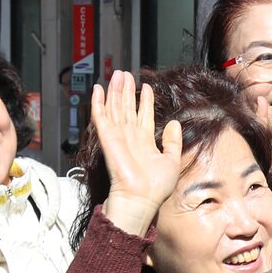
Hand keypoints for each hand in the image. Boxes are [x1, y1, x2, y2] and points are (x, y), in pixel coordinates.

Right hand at [91, 70, 182, 236]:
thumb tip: (173, 123)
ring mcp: (117, 137)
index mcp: (145, 142)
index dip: (144, 101)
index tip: (145, 87)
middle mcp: (130, 137)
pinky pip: (100, 117)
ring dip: (115, 91)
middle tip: (125, 74)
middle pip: (127, 108)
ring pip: (115, 108)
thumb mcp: (172, 161)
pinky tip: (98, 89)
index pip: (143, 116)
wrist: (141, 198)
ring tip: (117, 74)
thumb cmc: (156, 187)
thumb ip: (173, 142)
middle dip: (127, 91)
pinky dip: (98, 102)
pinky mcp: (107, 138)